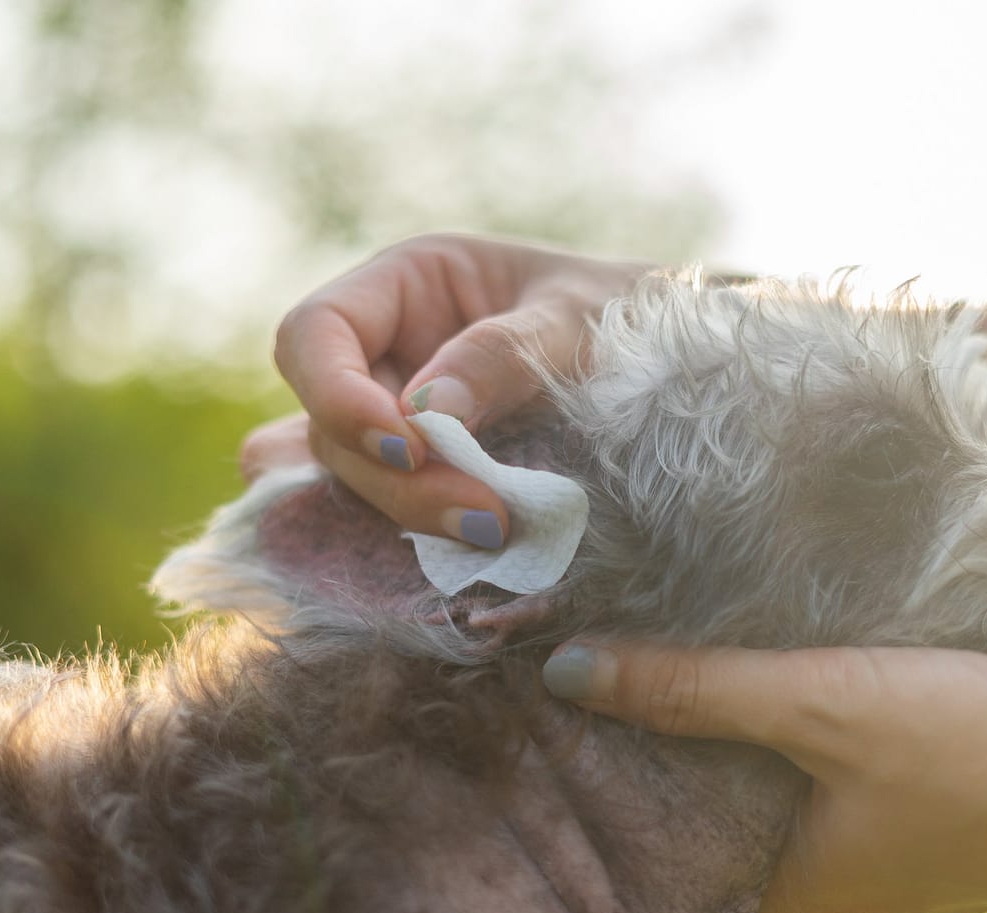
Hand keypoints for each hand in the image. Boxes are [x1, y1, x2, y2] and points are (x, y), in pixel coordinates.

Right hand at [242, 234, 650, 543]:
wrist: (673, 363)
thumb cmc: (624, 312)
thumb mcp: (576, 316)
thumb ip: (504, 355)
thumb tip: (426, 416)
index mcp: (406, 286)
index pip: (313, 334)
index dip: (333, 394)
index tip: (406, 444)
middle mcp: (387, 355)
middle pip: (328, 425)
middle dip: (393, 477)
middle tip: (481, 515)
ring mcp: (401, 421)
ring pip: (354, 480)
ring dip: (409, 513)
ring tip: (493, 531)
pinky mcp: (429, 479)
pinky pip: (393, 511)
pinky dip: (422, 534)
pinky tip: (472, 553)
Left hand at [541, 642, 986, 912]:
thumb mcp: (826, 707)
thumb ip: (703, 690)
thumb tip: (571, 674)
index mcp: (817, 888)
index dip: (639, 897)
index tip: (575, 855)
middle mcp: (867, 880)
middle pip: (754, 859)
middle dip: (694, 806)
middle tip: (618, 738)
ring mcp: (927, 842)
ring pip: (820, 809)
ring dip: (770, 762)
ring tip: (704, 684)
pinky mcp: (974, 792)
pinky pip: (881, 770)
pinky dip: (841, 734)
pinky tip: (827, 666)